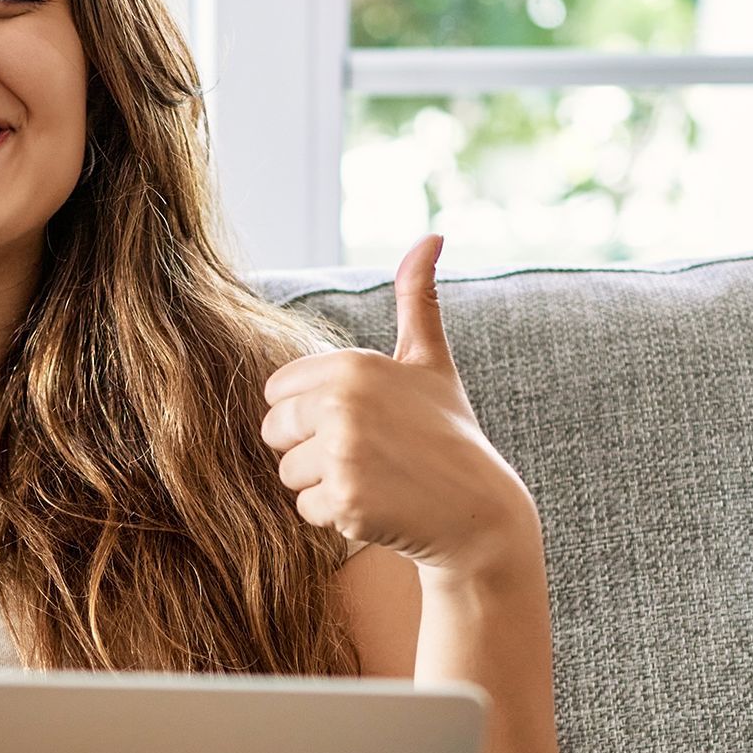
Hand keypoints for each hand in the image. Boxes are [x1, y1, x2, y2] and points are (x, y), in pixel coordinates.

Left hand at [258, 234, 537, 579]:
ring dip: (322, 484)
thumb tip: (431, 235)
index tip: (354, 420)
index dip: (308, 411)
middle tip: (364, 453)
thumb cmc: (447, 431)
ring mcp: (343, 454)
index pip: (277, 392)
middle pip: (274, 431)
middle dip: (308, 448)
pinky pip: (307, 510)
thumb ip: (417, 299)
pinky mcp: (346, 501)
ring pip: (288, 474)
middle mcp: (343, 404)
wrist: (478, 509)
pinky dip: (336, 516)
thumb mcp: (430, 361)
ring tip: (374, 478)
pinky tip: (378, 506)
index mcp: (353, 365)